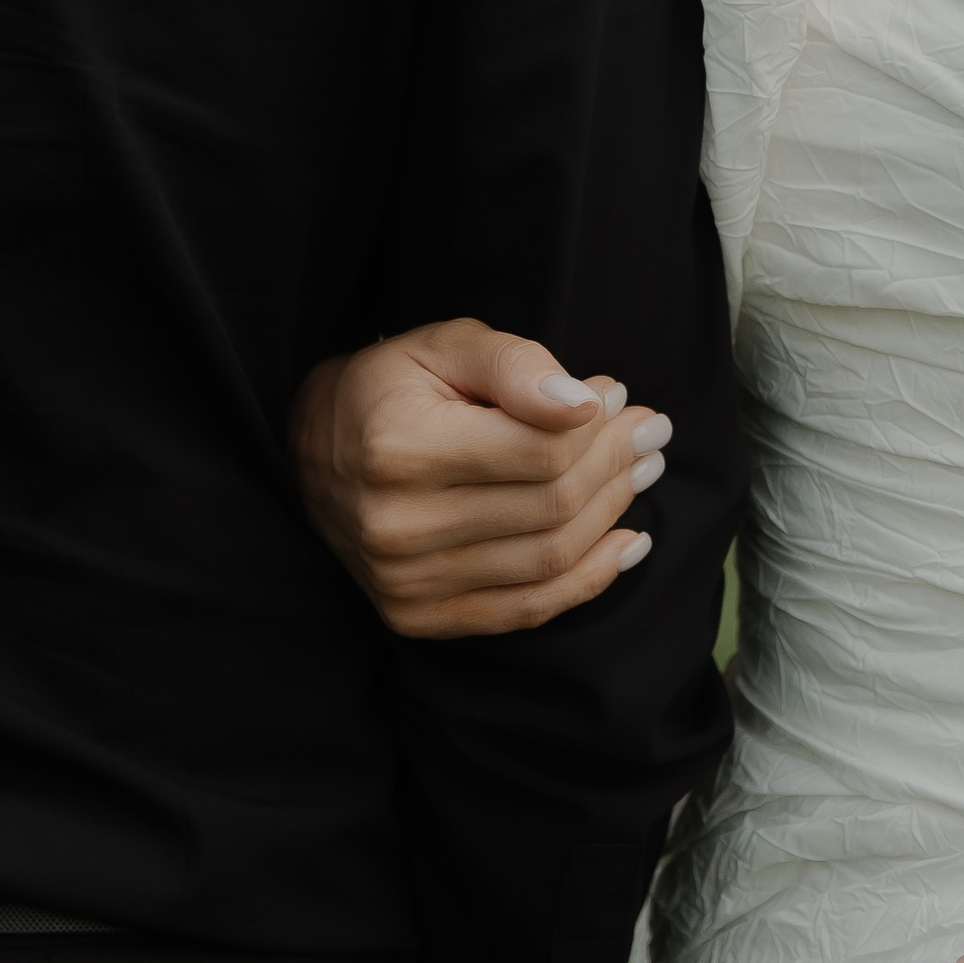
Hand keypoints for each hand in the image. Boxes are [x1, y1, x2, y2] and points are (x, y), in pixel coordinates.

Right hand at [289, 317, 670, 638]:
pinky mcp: (417, 617)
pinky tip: (627, 546)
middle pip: (550, 506)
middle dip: (616, 466)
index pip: (538, 451)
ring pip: (548, 559)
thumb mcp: (444, 345)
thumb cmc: (388, 388)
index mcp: (401, 449)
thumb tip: (584, 400)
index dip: (598, 428)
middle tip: (651, 434)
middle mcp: (398, 526)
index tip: (623, 400)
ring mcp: (406, 583)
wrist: (312, 453)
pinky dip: (588, 582)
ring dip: (612, 517)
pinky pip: (525, 610)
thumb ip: (513, 363)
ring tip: (643, 474)